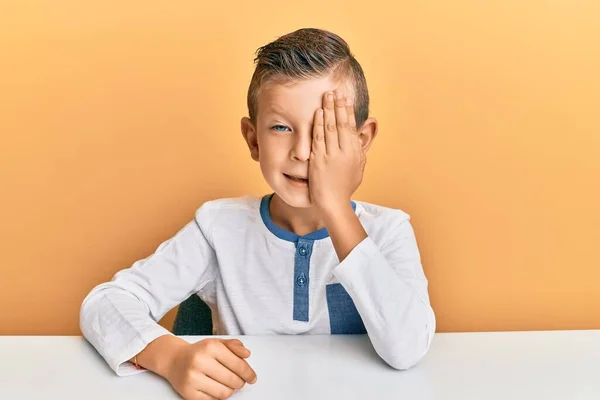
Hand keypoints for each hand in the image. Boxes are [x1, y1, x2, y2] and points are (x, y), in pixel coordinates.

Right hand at [165, 338, 256, 399]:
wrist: (174, 359)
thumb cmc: (198, 352)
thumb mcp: (217, 343)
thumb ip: (234, 346)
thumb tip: (247, 354)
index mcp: (210, 347)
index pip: (238, 365)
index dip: (249, 373)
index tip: (252, 377)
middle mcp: (200, 361)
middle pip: (233, 380)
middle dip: (240, 382)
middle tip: (239, 381)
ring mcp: (193, 378)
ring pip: (224, 392)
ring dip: (230, 390)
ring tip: (227, 384)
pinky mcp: (188, 392)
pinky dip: (218, 396)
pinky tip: (216, 388)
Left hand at [309, 90, 365, 215]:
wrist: (334, 204)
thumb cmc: (345, 188)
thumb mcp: (357, 169)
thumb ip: (358, 154)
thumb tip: (358, 139)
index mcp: (355, 153)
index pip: (351, 127)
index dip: (348, 111)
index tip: (346, 99)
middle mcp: (344, 152)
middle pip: (341, 123)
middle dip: (338, 105)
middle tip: (336, 91)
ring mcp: (331, 156)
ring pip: (330, 128)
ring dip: (328, 110)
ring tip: (326, 96)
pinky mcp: (319, 160)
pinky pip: (318, 138)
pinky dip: (318, 124)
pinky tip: (318, 113)